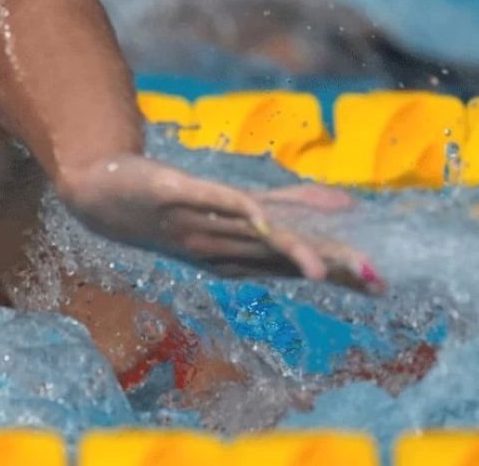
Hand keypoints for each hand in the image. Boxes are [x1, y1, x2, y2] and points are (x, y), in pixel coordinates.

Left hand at [61, 156, 383, 293]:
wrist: (99, 196)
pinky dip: (236, 207)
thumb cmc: (171, 206)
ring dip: (288, 251)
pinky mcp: (173, 192)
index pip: (295, 264)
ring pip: (251, 236)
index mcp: (236, 254)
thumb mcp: (233, 208)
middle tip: (370, 283)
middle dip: (325, 269)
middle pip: (280, 256)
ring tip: (324, 267)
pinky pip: (209, 200)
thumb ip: (286, 206)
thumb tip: (342, 205)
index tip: (379, 286)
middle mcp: (220, 245)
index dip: (335, 273)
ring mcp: (196, 222)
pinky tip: (262, 214)